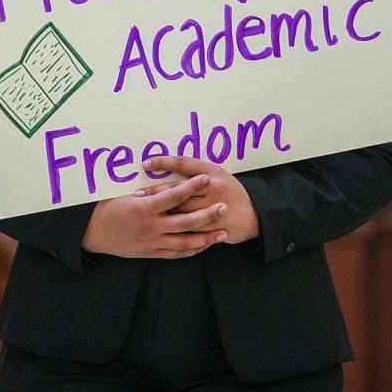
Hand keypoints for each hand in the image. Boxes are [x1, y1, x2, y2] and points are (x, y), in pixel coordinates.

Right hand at [82, 173, 228, 258]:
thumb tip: (167, 177)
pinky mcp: (151, 253)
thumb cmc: (107, 208)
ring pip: (185, 242)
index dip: (191, 186)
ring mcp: (152, 242)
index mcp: (143, 208)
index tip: (206, 178)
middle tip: (223, 207)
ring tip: (223, 233)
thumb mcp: (123, 194)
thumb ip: (148, 190)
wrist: (93, 233)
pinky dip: (192, 250)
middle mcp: (150, 227)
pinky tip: (204, 246)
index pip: (173, 195)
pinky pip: (176, 254)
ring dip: (206, 238)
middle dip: (207, 215)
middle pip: (185, 221)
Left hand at [143, 156, 260, 244]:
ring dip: (162, 211)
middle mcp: (213, 187)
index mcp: (212, 171)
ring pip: (182, 209)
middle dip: (155, 191)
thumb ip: (197, 172)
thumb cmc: (231, 191)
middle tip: (136, 194)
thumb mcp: (218, 175)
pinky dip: (175, 228)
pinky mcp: (215, 225)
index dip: (164, 162)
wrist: (254, 214)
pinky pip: (191, 228)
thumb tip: (169, 166)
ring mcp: (214, 207)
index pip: (184, 163)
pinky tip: (160, 229)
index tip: (146, 163)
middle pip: (178, 188)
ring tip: (144, 211)